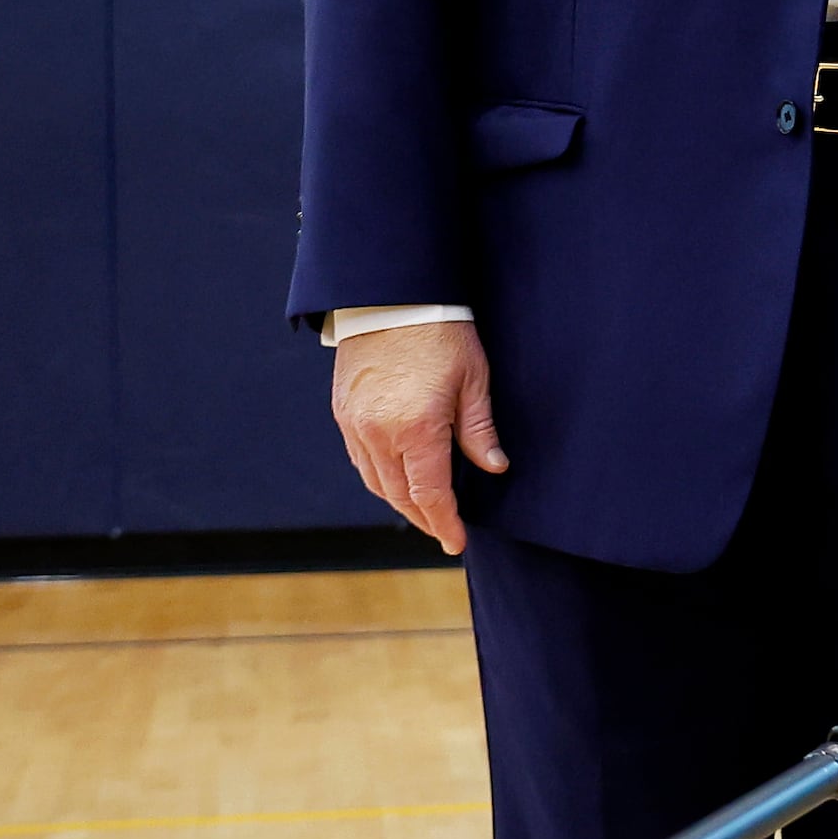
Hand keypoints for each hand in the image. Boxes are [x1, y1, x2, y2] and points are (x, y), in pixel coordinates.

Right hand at [331, 319, 504, 555]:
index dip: (445, 524)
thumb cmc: (440, 333)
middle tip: (445, 533)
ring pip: (376, 483)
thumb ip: (480, 431)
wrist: (390, 296)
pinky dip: (380, 479)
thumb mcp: (473, 380)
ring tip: (425, 512)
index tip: (456, 542)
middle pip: (400, 496)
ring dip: (401, 502)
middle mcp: (379, 434)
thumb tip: (494, 468)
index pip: (430, 495)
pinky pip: (360, 461)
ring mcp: (355, 425)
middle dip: (425, 519)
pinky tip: (397, 480)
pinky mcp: (343, 413)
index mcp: (416, 429)